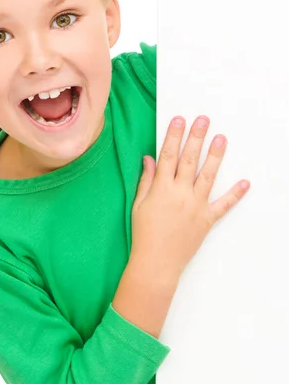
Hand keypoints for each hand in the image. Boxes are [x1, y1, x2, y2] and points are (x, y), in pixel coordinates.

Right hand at [130, 115, 249, 285]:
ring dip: (215, 156)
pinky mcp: (206, 220)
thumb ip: (146, 180)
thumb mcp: (139, 205)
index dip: (173, 136)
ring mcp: (196, 206)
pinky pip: (223, 205)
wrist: (156, 263)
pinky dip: (235, 194)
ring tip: (221, 139)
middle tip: (203, 120)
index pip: (168, 155)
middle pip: (189, 160)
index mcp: (161, 189)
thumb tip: (149, 159)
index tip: (179, 120)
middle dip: (196, 137)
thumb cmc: (144, 234)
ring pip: (208, 176)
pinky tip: (244, 183)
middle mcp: (180, 194)